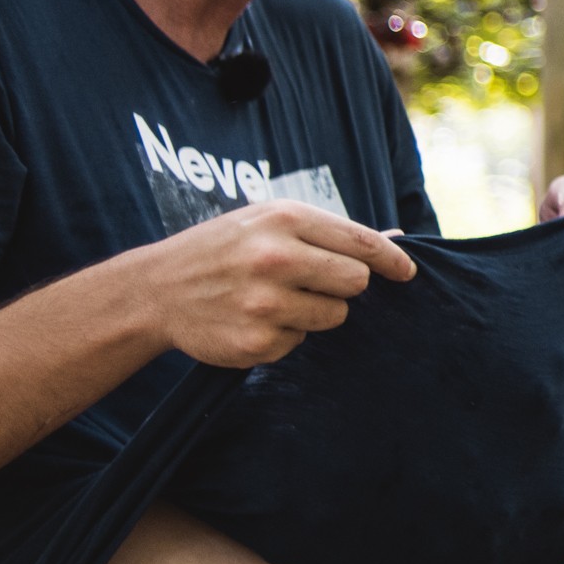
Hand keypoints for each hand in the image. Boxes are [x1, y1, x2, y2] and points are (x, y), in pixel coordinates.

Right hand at [136, 201, 419, 368]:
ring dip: (316, 311)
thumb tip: (398, 238)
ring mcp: (265, 304)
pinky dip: (285, 335)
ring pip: (335, 316)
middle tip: (312, 280)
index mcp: (284, 220)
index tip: (407, 272)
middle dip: (344, 285)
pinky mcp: (256, 342)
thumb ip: (331, 232)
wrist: (156, 289)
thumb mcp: (269, 221)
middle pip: (357, 282)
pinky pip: (300, 342)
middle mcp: (276, 259)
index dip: (393, 260)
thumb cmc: (224, 249)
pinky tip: (253, 319)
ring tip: (276, 298)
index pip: (363, 244)